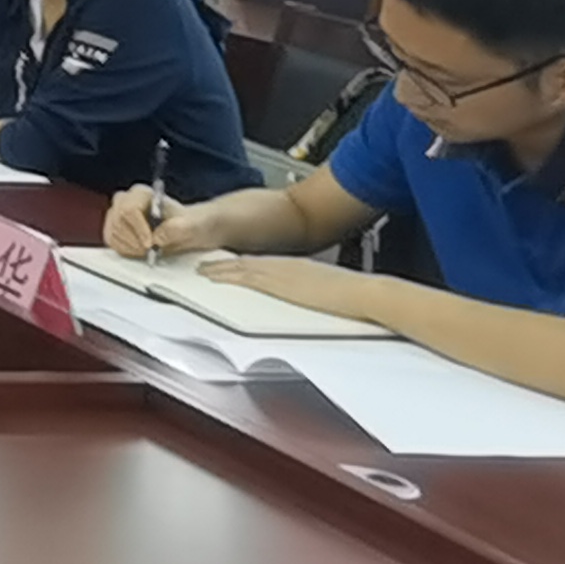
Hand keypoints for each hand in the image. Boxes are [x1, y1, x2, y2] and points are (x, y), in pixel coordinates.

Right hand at [103, 189, 232, 259]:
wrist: (188, 230)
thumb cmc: (189, 223)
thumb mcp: (189, 225)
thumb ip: (175, 229)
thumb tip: (157, 238)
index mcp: (141, 193)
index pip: (129, 209)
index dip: (138, 228)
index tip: (150, 244)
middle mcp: (125, 200)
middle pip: (118, 221)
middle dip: (133, 240)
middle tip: (149, 251)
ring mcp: (117, 214)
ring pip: (113, 232)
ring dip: (130, 247)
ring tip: (147, 252)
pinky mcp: (114, 229)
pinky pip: (111, 241)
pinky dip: (124, 250)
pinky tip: (139, 252)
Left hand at [201, 255, 382, 319]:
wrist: (363, 293)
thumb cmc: (353, 296)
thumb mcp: (326, 289)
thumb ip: (311, 292)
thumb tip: (308, 300)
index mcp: (297, 268)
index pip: (262, 265)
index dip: (242, 265)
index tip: (227, 266)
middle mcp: (285, 266)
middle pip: (247, 263)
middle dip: (225, 265)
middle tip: (204, 266)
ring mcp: (281, 272)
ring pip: (241, 267)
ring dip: (220, 268)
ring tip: (201, 270)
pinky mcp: (279, 283)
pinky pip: (244, 276)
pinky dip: (225, 274)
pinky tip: (212, 276)